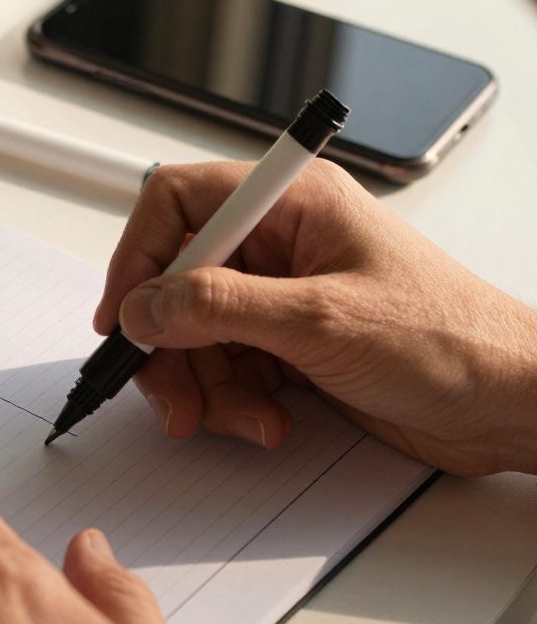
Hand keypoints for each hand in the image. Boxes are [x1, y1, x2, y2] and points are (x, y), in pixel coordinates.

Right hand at [94, 160, 536, 475]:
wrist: (511, 404)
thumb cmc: (452, 339)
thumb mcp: (320, 320)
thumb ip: (218, 307)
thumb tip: (144, 306)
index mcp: (291, 203)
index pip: (178, 203)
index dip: (139, 255)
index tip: (124, 314)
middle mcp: (281, 243)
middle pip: (177, 281)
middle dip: (170, 345)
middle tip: (173, 394)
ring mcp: (283, 296)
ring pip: (195, 333)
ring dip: (205, 384)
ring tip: (243, 417)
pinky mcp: (290, 344)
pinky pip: (226, 367)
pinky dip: (232, 401)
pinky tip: (268, 420)